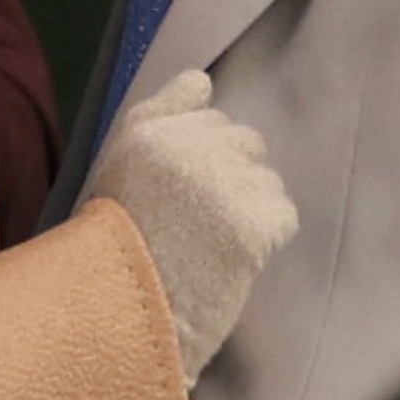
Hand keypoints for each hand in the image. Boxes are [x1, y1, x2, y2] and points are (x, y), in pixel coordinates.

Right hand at [86, 69, 299, 385]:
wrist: (124, 319)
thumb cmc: (115, 248)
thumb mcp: (118, 170)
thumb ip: (159, 117)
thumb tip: (203, 80)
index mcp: (147, 130)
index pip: (205, 107)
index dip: (199, 151)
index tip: (182, 187)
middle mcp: (188, 146)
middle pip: (245, 141)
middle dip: (231, 177)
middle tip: (198, 224)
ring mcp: (225, 183)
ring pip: (267, 178)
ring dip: (252, 208)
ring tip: (213, 247)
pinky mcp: (256, 223)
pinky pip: (284, 215)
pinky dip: (267, 240)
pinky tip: (234, 262)